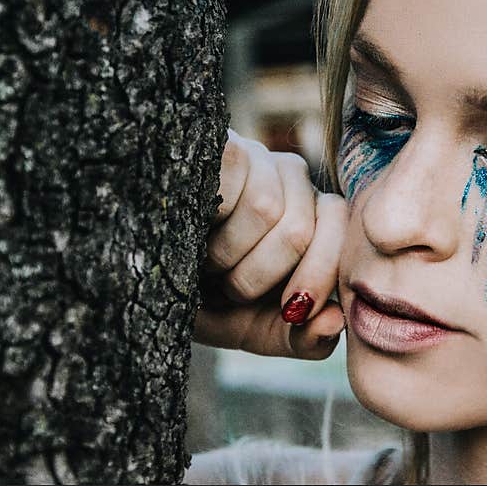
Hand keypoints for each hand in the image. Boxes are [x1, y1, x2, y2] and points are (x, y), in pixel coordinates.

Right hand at [194, 129, 347, 359]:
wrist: (146, 274)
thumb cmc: (209, 299)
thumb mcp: (258, 330)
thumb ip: (305, 340)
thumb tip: (334, 321)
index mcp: (316, 219)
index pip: (341, 230)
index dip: (318, 275)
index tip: (288, 310)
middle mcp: (293, 180)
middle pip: (301, 227)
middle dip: (259, 276)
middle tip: (227, 286)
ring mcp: (256, 156)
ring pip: (265, 208)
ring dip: (224, 255)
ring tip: (202, 258)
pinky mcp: (220, 145)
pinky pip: (230, 180)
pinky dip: (205, 223)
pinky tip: (188, 227)